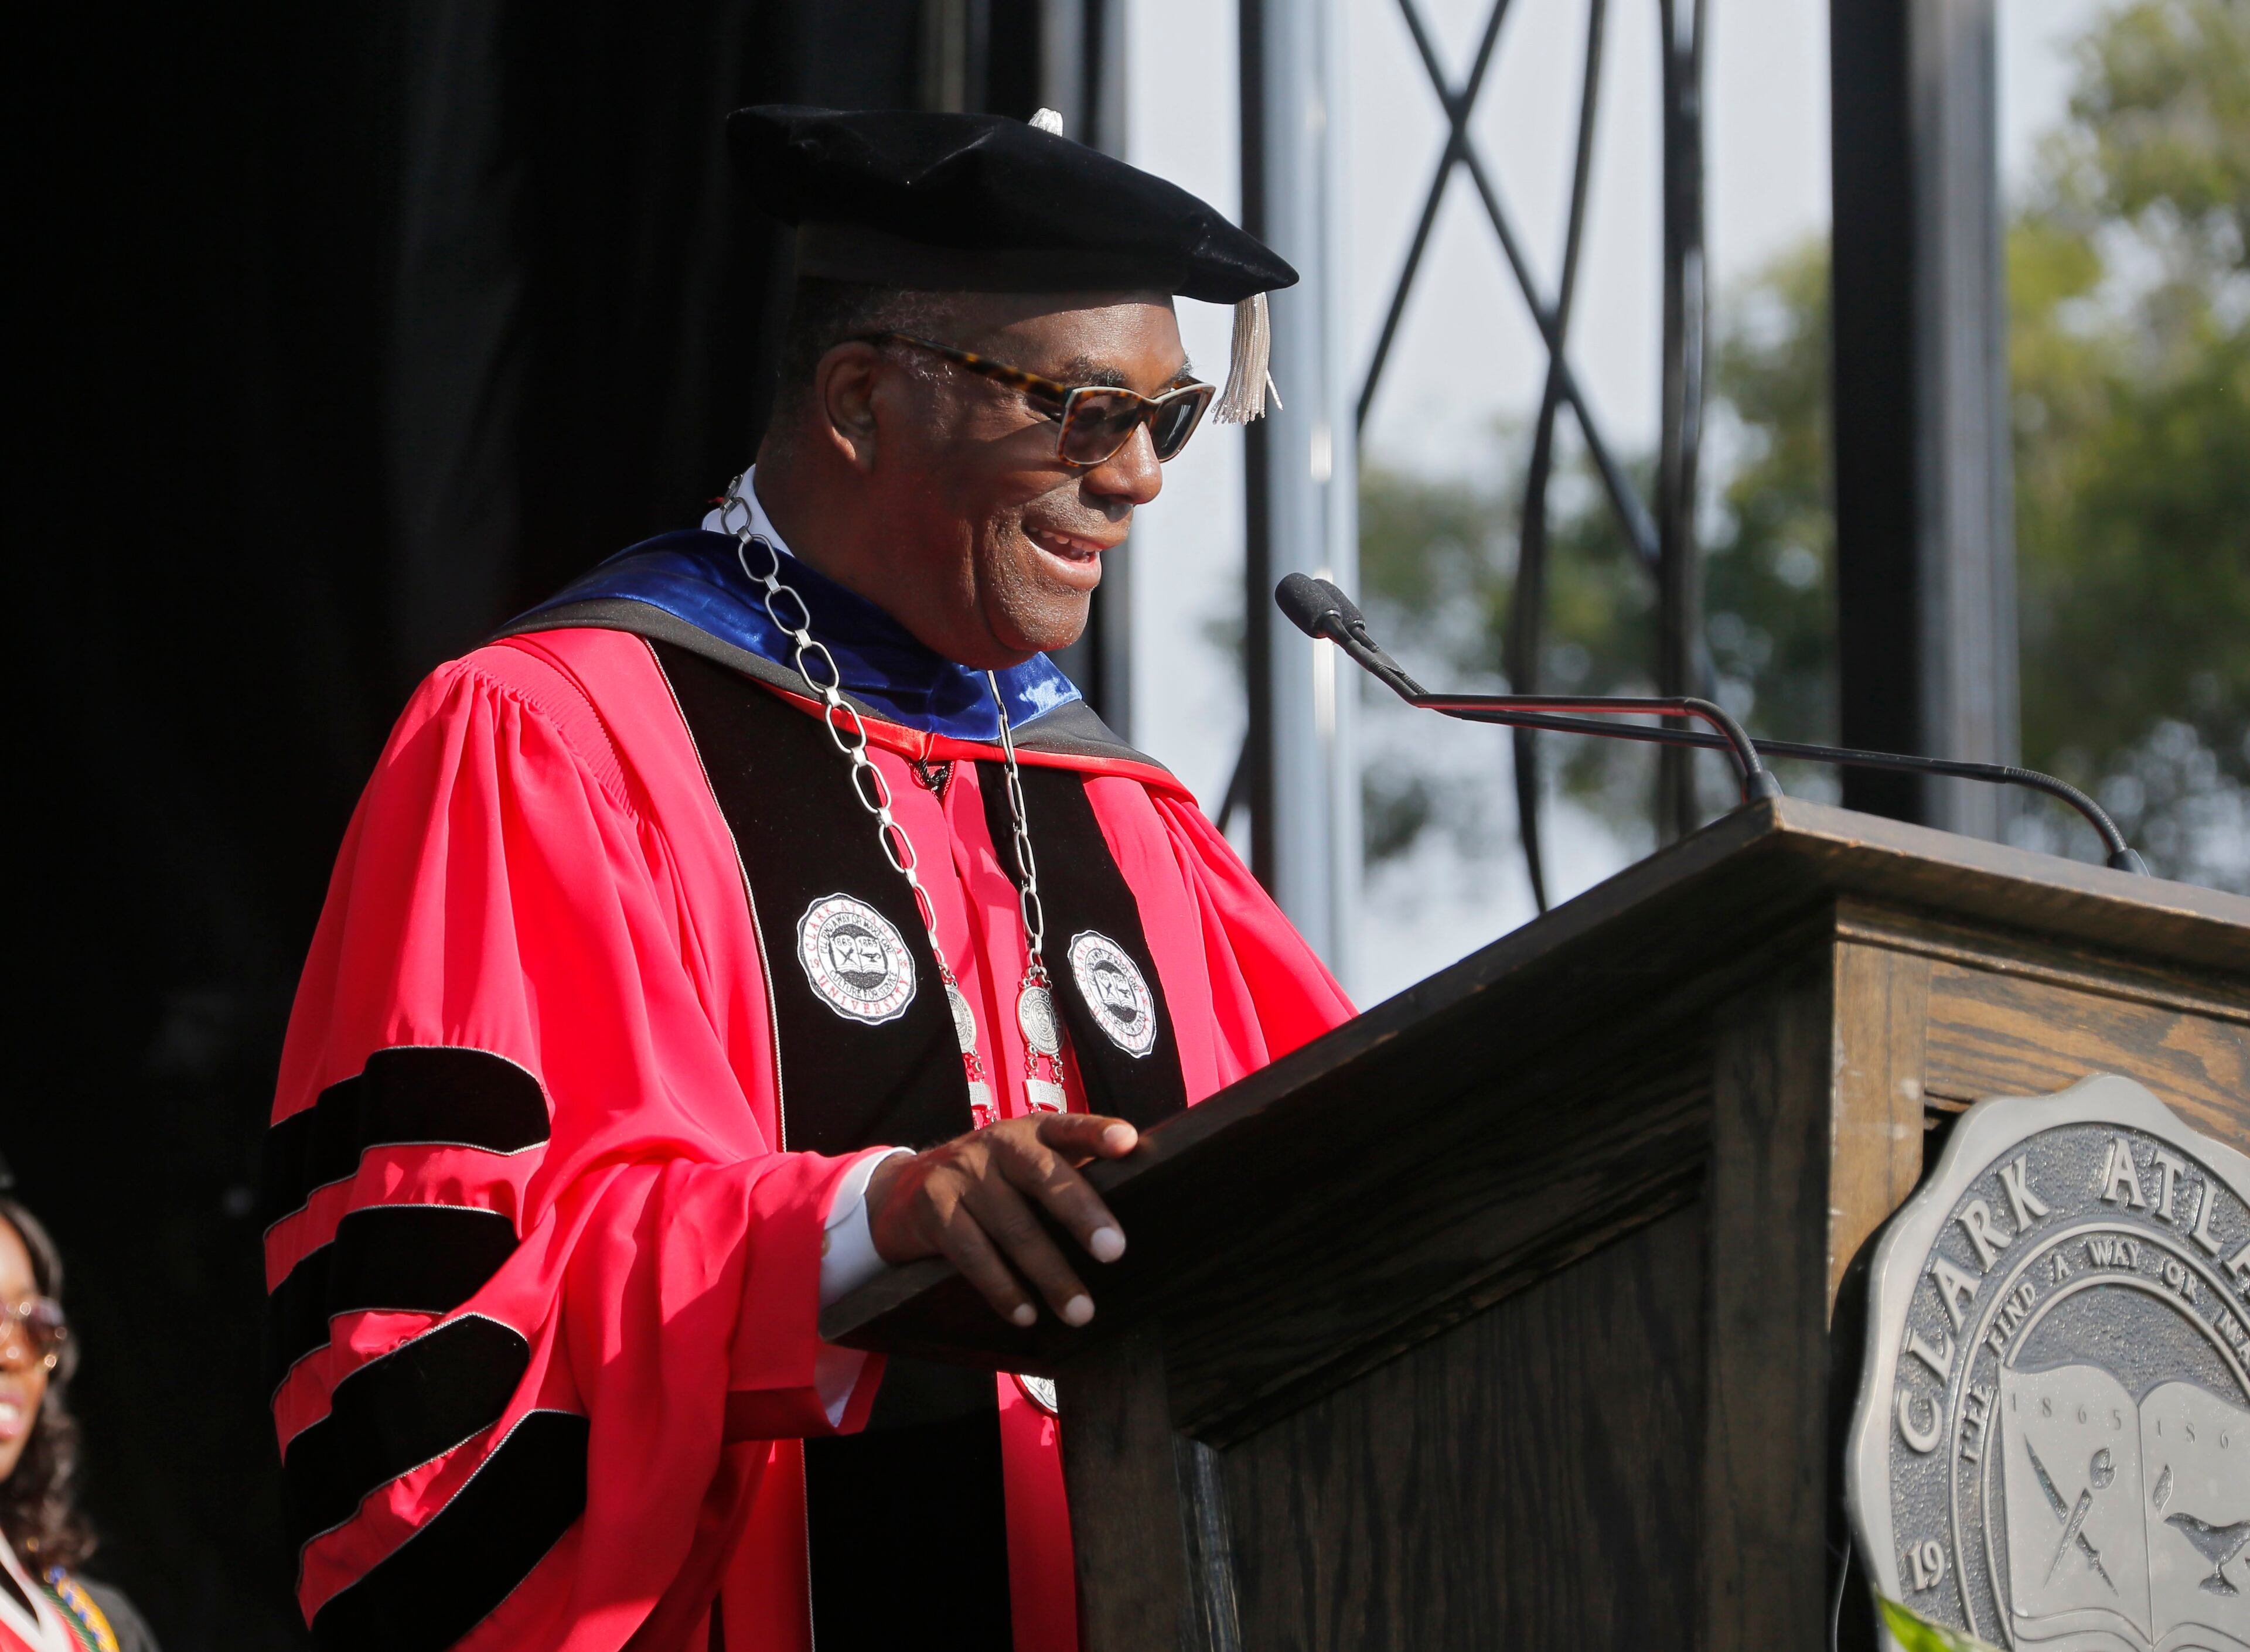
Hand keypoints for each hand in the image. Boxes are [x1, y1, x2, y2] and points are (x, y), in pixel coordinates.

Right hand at [864, 1113, 1138, 1327]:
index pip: (1068, 1127)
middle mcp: (997, 1144)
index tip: (1128, 1142)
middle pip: (1043, 1175)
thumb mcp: (1021, 1167)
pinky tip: (1026, 1314)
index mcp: (1029, 1133)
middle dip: (1081, 1213)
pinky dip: (1003, 1288)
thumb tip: (1134, 1205)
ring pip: (1012, 1226)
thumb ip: (1066, 1176)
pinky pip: (973, 1254)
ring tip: (1080, 1311)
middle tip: (1114, 1251)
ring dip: (1049, 1274)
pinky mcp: (933, 1208)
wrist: (899, 1191)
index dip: (1097, 1133)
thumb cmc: (986, 1183)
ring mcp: (961, 1174)